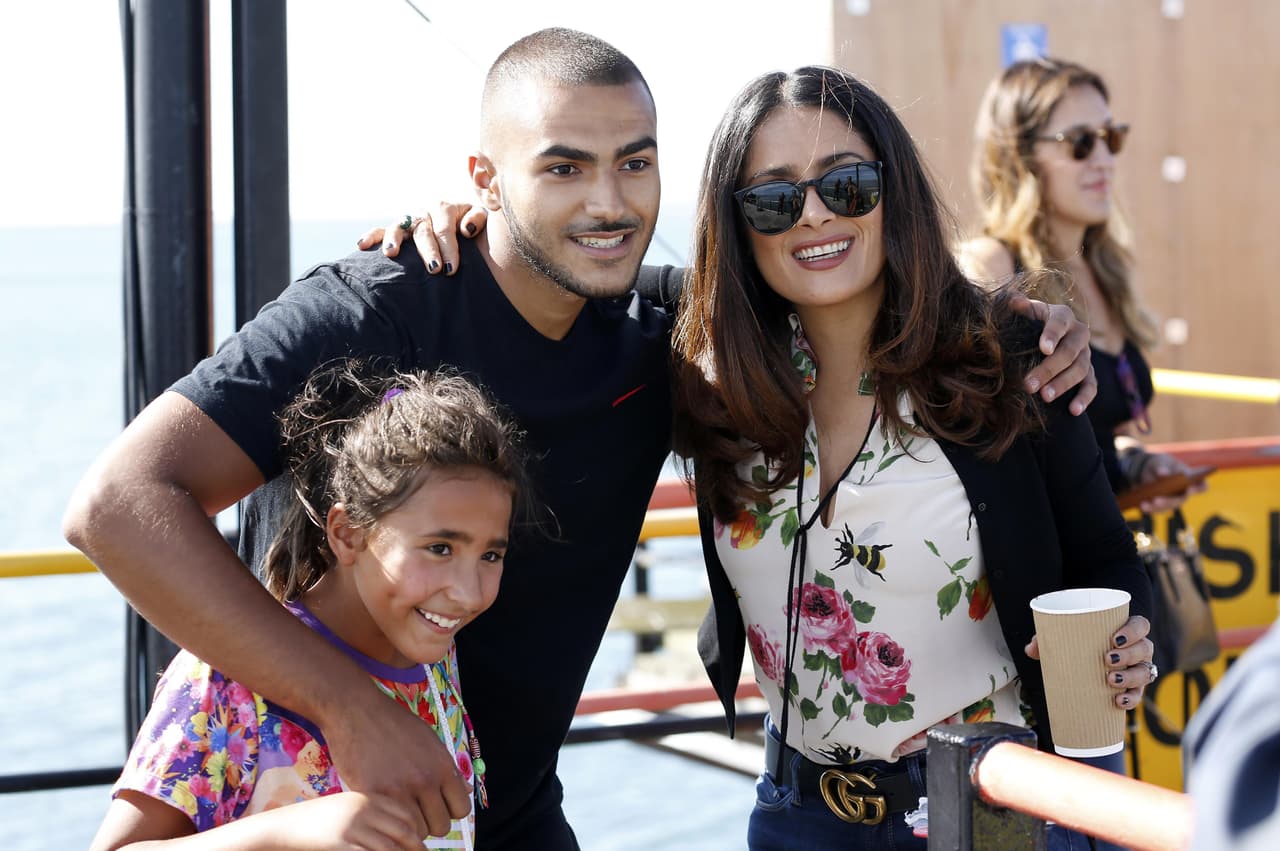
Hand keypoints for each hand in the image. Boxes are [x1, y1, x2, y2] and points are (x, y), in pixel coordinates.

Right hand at [255, 791, 428, 850]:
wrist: (282, 827)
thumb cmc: (317, 821)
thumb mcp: (347, 808)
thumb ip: (372, 814)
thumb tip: (404, 830)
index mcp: (367, 797)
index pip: (406, 812)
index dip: (418, 829)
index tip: (421, 841)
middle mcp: (363, 809)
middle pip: (404, 831)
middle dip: (417, 848)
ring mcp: (352, 828)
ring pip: (391, 849)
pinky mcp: (341, 845)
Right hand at [318, 685, 470, 839]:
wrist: (357, 710)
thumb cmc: (393, 723)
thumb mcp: (429, 739)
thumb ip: (446, 767)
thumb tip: (464, 789)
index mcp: (442, 766)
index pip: (461, 809)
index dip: (450, 810)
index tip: (438, 806)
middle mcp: (425, 780)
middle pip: (441, 826)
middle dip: (431, 821)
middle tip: (417, 811)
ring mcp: (399, 789)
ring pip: (416, 831)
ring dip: (410, 825)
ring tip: (400, 810)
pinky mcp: (373, 795)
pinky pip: (389, 825)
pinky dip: (389, 822)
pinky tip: (384, 809)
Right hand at [355, 203, 486, 273]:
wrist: (465, 227)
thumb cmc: (473, 227)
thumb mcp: (480, 219)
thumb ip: (478, 219)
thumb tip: (466, 229)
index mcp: (446, 208)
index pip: (445, 228)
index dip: (448, 248)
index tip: (450, 269)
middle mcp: (425, 212)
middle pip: (423, 230)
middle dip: (428, 250)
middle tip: (434, 270)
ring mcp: (410, 220)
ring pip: (399, 226)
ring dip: (394, 239)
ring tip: (391, 254)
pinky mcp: (399, 229)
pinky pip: (381, 230)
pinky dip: (371, 236)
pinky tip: (361, 246)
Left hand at [1009, 294, 1096, 414]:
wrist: (1045, 336)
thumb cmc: (1029, 323)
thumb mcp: (1024, 313)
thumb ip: (1020, 308)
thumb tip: (1015, 300)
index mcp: (1062, 316)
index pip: (1059, 323)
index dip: (1052, 335)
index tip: (1043, 348)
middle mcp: (1078, 334)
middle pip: (1068, 352)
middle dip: (1049, 369)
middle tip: (1029, 384)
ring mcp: (1086, 355)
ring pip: (1080, 370)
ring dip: (1062, 384)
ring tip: (1044, 397)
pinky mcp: (1089, 373)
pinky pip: (1091, 386)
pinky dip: (1084, 398)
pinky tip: (1074, 411)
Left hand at [1025, 615, 1154, 709]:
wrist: (1085, 663)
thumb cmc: (1079, 644)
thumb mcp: (1064, 637)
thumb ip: (1047, 639)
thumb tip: (1030, 649)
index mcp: (1126, 630)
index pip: (1140, 625)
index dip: (1133, 630)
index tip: (1114, 638)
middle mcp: (1138, 648)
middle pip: (1144, 649)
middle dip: (1129, 655)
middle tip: (1107, 659)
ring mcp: (1138, 668)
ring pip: (1145, 672)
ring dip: (1131, 676)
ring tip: (1111, 680)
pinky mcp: (1134, 688)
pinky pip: (1139, 694)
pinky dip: (1131, 699)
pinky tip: (1118, 701)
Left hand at [1132, 451, 1209, 513]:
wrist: (1149, 471)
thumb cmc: (1161, 464)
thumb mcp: (1160, 461)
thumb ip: (1162, 466)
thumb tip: (1163, 473)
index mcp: (1190, 479)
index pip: (1202, 486)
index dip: (1199, 488)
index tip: (1190, 488)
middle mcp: (1184, 492)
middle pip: (1181, 499)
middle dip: (1169, 500)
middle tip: (1157, 500)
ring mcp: (1174, 501)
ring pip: (1168, 506)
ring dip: (1157, 506)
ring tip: (1145, 504)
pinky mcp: (1162, 506)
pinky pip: (1157, 509)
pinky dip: (1149, 508)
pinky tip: (1142, 505)